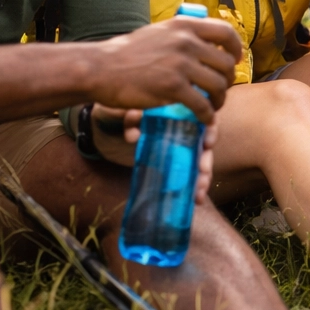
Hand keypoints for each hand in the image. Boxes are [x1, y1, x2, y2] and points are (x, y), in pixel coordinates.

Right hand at [88, 17, 242, 122]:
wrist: (101, 68)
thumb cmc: (127, 53)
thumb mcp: (159, 32)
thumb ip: (183, 35)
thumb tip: (206, 43)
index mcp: (184, 26)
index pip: (226, 32)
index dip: (236, 48)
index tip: (235, 60)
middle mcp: (186, 42)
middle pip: (226, 64)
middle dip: (228, 80)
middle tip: (220, 90)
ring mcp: (180, 64)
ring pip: (218, 85)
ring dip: (220, 99)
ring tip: (213, 106)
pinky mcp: (172, 87)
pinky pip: (202, 104)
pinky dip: (207, 115)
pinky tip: (204, 118)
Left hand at [89, 105, 218, 204]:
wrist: (100, 128)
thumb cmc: (115, 112)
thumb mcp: (121, 109)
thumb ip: (129, 112)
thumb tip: (134, 117)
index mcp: (176, 112)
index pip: (203, 119)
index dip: (210, 131)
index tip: (207, 143)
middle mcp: (180, 131)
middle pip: (203, 146)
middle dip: (206, 162)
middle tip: (202, 174)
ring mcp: (175, 150)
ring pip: (197, 164)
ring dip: (201, 179)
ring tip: (199, 194)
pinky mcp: (167, 165)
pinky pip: (183, 176)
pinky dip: (190, 188)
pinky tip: (194, 200)